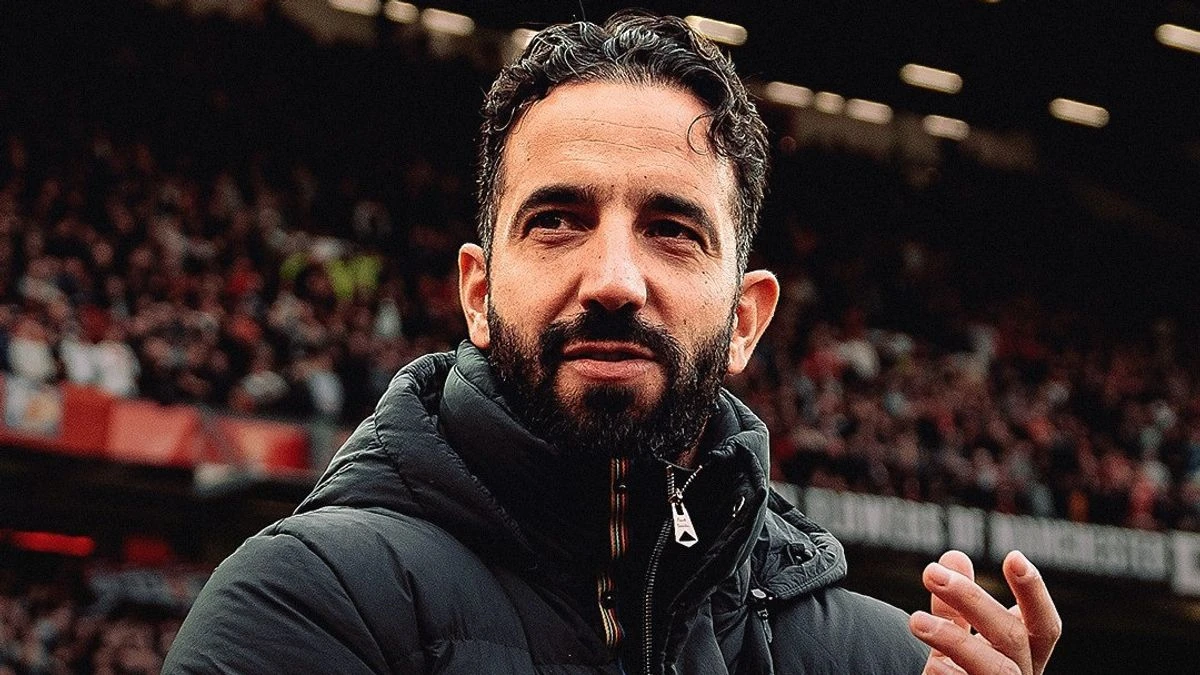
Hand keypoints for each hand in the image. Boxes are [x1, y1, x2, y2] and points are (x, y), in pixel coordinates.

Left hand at [908, 550, 1061, 674]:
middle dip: (972, 600)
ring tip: (914, 620)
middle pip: (1012, 637)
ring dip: (953, 639)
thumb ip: (955, 606)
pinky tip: (929, 667)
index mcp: (1023, 658)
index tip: (1013, 556)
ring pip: (994, 668)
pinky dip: (944, 674)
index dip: (1033, 593)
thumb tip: (953, 558)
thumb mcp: (953, 640)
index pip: (1042, 625)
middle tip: (930, 572)